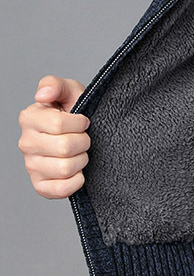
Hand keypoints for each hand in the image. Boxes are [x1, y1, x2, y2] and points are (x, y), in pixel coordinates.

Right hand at [18, 75, 90, 198]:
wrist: (86, 133)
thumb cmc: (77, 110)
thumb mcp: (70, 90)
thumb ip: (56, 85)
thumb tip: (42, 94)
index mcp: (30, 118)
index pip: (59, 125)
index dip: (79, 123)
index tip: (83, 120)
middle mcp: (26, 143)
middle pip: (65, 148)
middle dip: (84, 141)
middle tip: (83, 137)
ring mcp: (31, 165)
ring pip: (65, 168)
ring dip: (82, 160)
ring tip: (80, 152)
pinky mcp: (40, 185)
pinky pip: (60, 190)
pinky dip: (76, 181)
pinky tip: (78, 171)